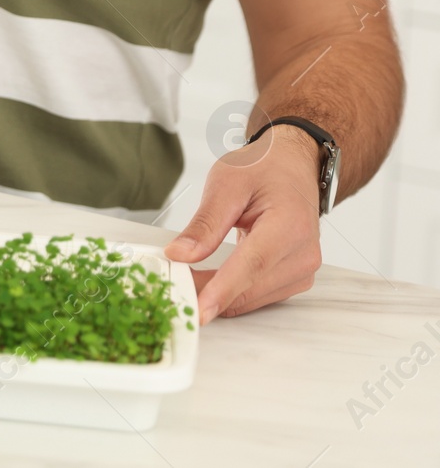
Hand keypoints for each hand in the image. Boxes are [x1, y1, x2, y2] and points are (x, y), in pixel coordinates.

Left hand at [164, 126, 323, 323]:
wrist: (292, 165)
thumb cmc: (263, 168)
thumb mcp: (226, 184)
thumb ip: (204, 224)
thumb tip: (179, 255)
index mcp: (289, 225)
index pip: (252, 265)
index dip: (222, 290)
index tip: (198, 309)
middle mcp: (303, 253)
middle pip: (250, 287)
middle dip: (208, 294)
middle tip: (171, 288)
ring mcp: (303, 269)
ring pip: (253, 298)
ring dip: (218, 296)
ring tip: (186, 279)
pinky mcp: (296, 278)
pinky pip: (259, 295)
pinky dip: (232, 293)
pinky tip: (209, 283)